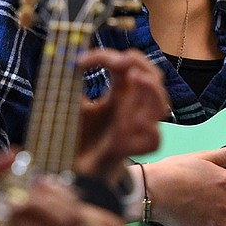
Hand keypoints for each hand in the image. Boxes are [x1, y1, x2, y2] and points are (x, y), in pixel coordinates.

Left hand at [75, 48, 167, 182]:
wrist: (71, 169)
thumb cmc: (75, 135)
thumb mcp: (72, 105)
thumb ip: (72, 84)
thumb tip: (64, 61)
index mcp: (120, 93)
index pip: (128, 64)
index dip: (108, 56)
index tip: (79, 61)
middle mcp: (131, 107)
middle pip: (154, 77)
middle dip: (141, 64)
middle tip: (120, 62)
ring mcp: (135, 128)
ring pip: (161, 106)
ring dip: (150, 90)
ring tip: (134, 78)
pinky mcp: (130, 150)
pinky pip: (153, 140)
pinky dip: (149, 130)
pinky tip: (136, 121)